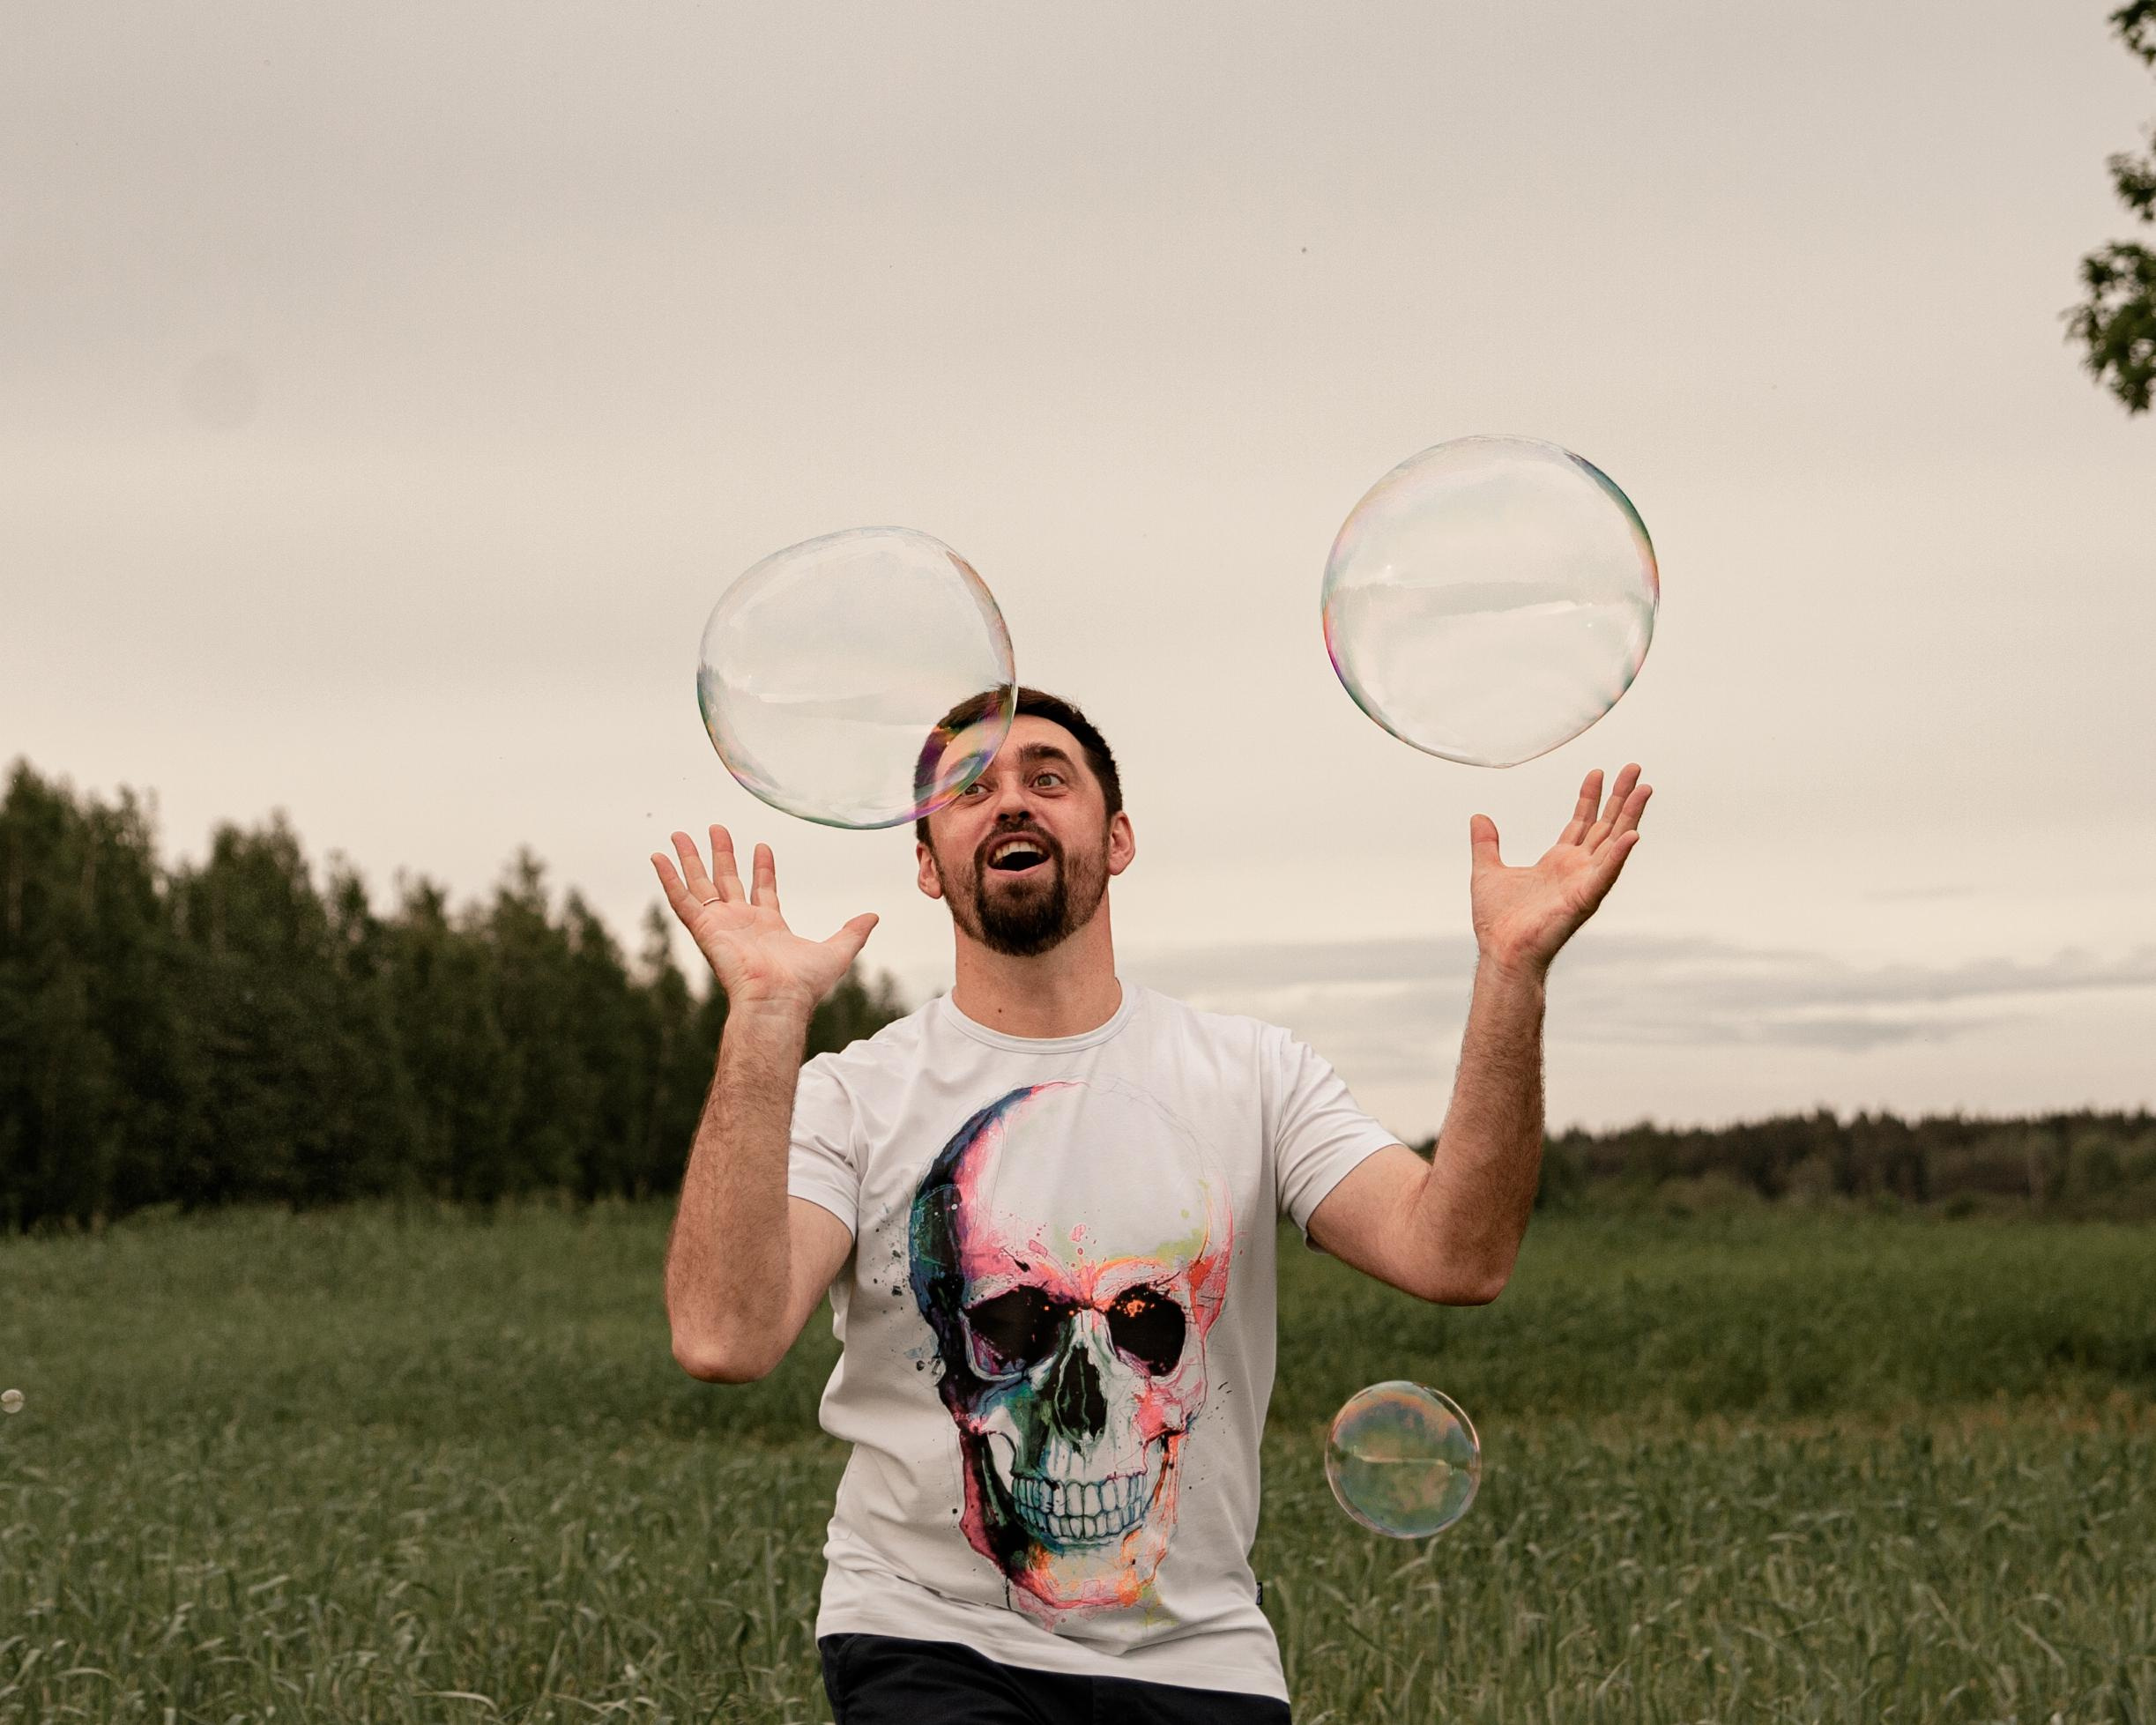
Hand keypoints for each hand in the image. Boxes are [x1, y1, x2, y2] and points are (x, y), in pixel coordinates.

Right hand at [650, 826, 878, 1014]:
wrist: (778, 999)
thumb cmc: (804, 985)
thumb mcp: (837, 951)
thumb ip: (853, 932)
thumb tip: (874, 916)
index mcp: (768, 927)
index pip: (762, 890)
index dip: (762, 868)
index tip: (761, 846)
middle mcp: (741, 923)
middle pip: (727, 880)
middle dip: (722, 855)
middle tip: (716, 828)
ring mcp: (720, 925)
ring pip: (700, 883)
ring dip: (691, 858)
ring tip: (680, 833)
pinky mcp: (703, 928)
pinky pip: (681, 899)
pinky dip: (668, 878)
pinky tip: (658, 857)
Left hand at [1469, 765, 1651, 976]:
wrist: (1501, 951)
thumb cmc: (1499, 922)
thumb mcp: (1487, 870)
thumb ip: (1485, 844)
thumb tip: (1478, 817)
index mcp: (1558, 861)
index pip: (1581, 822)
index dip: (1590, 797)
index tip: (1598, 772)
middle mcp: (1577, 869)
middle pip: (1605, 825)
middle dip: (1620, 797)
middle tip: (1634, 767)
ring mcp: (1584, 883)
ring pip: (1613, 842)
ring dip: (1630, 816)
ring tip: (1645, 789)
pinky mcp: (1584, 899)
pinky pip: (1606, 873)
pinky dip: (1619, 855)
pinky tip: (1633, 834)